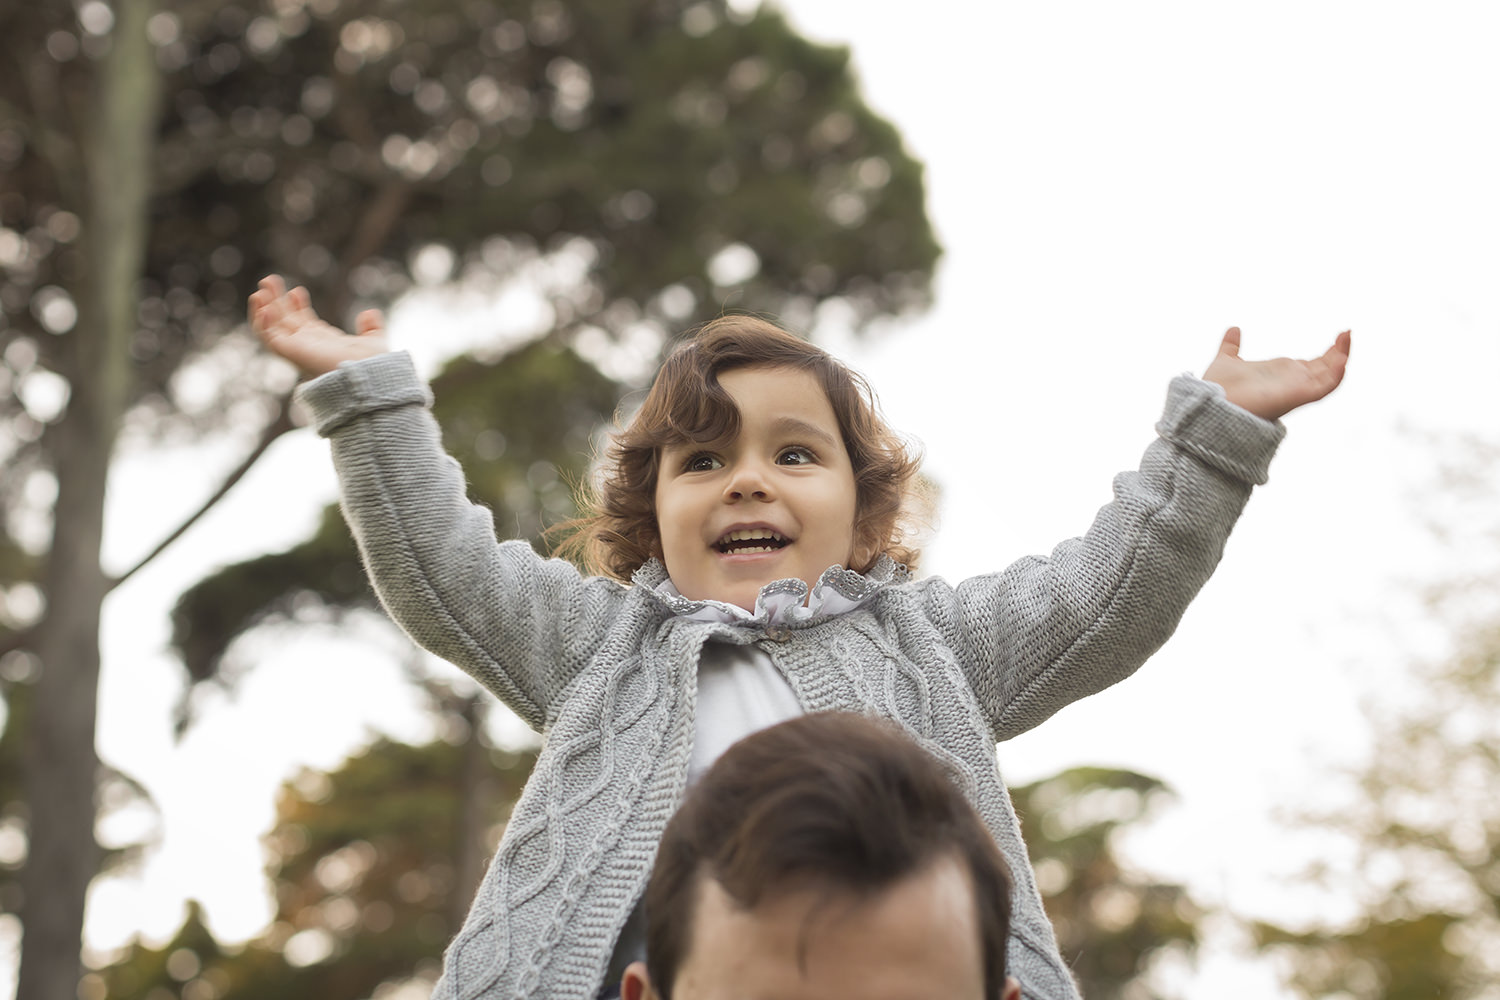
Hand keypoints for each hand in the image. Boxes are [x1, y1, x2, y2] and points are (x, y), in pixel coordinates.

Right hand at [248, 274, 387, 376]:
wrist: (370, 373)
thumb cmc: (374, 365)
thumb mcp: (374, 340)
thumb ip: (371, 326)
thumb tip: (369, 313)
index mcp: (322, 342)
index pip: (302, 322)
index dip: (297, 305)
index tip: (298, 290)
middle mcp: (306, 346)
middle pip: (282, 321)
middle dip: (274, 300)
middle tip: (269, 279)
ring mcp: (296, 349)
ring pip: (269, 328)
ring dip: (261, 309)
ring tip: (260, 291)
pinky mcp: (289, 352)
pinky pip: (267, 337)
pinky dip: (262, 322)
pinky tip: (264, 308)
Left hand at [1202, 327, 1350, 420]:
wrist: (1214, 404)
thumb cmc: (1219, 389)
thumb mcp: (1227, 359)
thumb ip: (1231, 345)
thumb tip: (1234, 329)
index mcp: (1281, 374)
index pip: (1312, 365)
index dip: (1328, 352)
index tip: (1339, 335)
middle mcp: (1292, 381)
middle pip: (1325, 368)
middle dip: (1339, 352)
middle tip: (1347, 333)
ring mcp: (1297, 388)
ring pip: (1329, 376)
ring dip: (1341, 357)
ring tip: (1347, 337)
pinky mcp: (1300, 395)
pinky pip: (1326, 387)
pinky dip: (1337, 373)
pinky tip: (1342, 358)